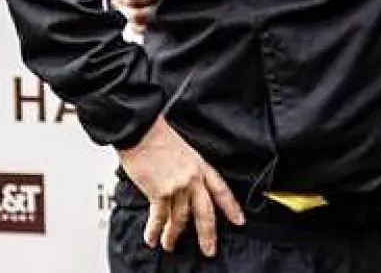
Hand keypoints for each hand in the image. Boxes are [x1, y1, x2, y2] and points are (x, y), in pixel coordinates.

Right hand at [118, 115, 244, 256]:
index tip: (239, 220)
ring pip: (181, 218)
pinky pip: (159, 217)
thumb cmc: (157, 136)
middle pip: (205, 212)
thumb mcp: (183, 151)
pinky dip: (155, 231)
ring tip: (169, 245)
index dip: (231, 207)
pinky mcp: (160, 191)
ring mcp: (178, 186)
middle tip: (209, 249)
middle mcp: (193, 178)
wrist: (142, 130)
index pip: (221, 190)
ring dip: (173, 235)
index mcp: (201, 166)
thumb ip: (187, 169)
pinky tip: (152, 239)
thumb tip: (182, 186)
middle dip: (207, 234)